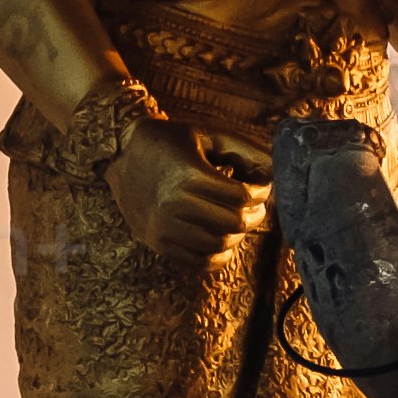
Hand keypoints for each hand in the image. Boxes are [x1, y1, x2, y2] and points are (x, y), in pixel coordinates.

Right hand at [113, 115, 272, 265]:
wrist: (121, 153)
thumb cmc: (170, 140)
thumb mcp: (208, 136)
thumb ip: (245, 151)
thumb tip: (277, 169)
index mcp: (190, 175)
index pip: (242, 197)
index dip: (261, 194)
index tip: (262, 188)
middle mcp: (175, 204)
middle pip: (235, 222)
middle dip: (255, 215)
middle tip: (256, 206)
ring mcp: (164, 227)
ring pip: (220, 244)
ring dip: (238, 234)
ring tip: (238, 219)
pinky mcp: (158, 242)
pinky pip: (199, 262)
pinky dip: (219, 255)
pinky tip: (224, 239)